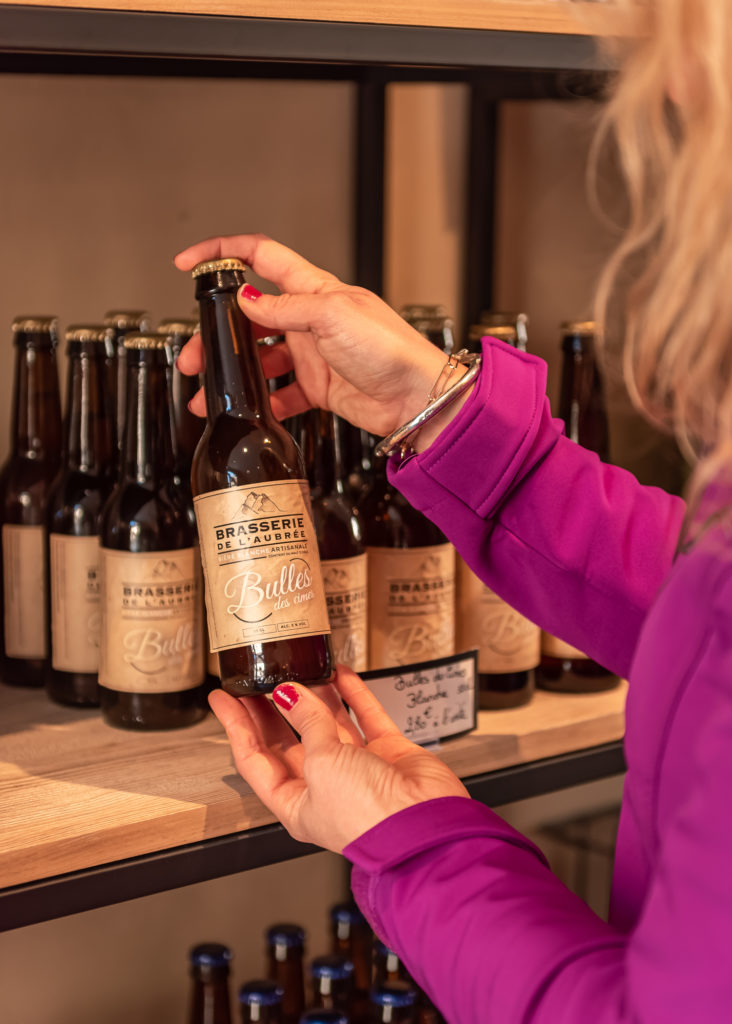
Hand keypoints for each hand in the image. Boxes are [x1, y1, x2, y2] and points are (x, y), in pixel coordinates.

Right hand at [174, 233, 453, 438]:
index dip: (222, 253)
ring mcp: (312, 353)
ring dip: (233, 374)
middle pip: (248, 317)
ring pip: (259, 358)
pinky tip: (251, 409)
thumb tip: (247, 298)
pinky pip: (280, 394)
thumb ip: (285, 307)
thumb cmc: (391, 349)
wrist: (416, 397)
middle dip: (216, 333)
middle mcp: (310, 318)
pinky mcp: (318, 386)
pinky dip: (263, 402)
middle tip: (196, 354)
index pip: (259, 257)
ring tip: (212, 392)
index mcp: (314, 289)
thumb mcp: (333, 316)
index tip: (189, 263)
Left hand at [209, 666, 469, 853]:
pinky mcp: (388, 753)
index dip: (237, 726)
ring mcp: (359, 768)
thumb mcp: (321, 764)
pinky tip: (340, 672)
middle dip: (271, 707)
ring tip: (298, 665)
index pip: (255, 759)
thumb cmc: (368, 816)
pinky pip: (365, 716)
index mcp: (297, 804)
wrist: (425, 825)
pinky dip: (353, 693)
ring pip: (328, 724)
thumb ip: (306, 724)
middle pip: (290, 739)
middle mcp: (326, 786)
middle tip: (257, 675)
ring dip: (314, 695)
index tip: (222, 697)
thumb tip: (290, 694)